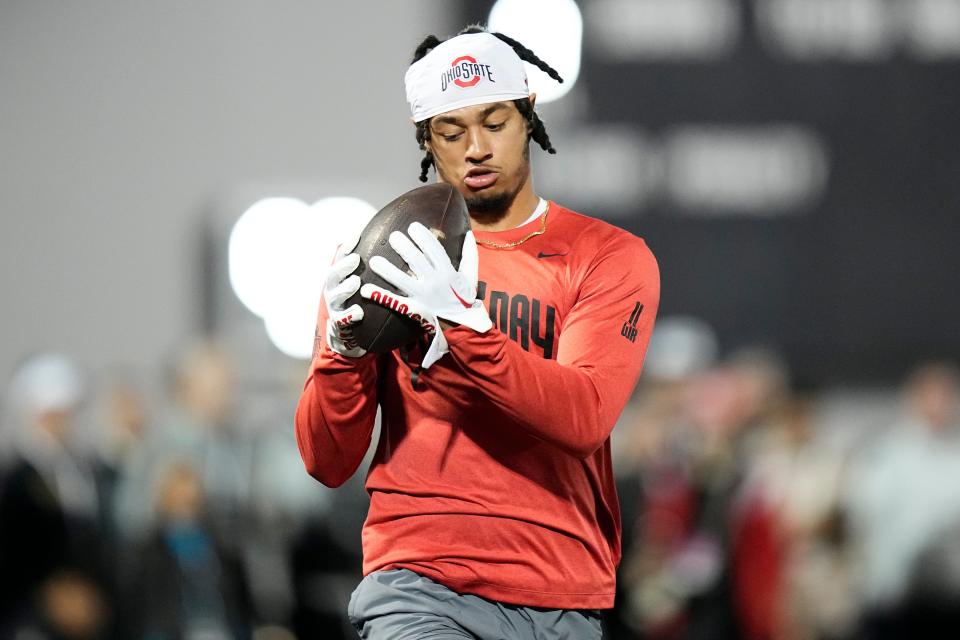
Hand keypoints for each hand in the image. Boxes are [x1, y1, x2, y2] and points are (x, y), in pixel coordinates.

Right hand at [323, 233, 365, 357]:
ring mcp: (335, 307)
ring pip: (335, 296)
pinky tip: (359, 312)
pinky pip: (342, 320)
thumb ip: (373, 269)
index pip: (340, 259)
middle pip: (333, 275)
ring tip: (355, 282)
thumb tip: (396, 248)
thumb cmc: (360, 302)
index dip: (347, 247)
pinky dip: (350, 315)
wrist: (349, 333)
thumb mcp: (365, 284)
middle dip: (343, 266)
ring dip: (345, 288)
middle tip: (355, 259)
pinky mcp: (339, 324)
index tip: (357, 235)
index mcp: (339, 278)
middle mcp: (333, 290)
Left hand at [361, 222, 491, 367]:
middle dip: (403, 247)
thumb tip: (469, 234)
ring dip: (387, 270)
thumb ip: (470, 255)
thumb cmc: (464, 300)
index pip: (434, 250)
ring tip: (374, 260)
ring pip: (402, 280)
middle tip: (393, 236)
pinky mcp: (413, 308)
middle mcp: (434, 283)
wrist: (461, 327)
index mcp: (448, 273)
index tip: (413, 226)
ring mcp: (422, 296)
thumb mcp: (471, 278)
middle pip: (416, 261)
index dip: (423, 237)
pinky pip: (395, 301)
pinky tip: (366, 290)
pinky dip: (380, 296)